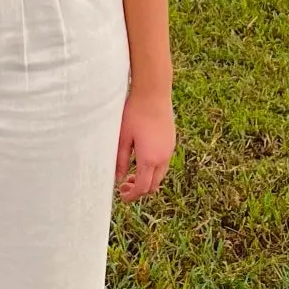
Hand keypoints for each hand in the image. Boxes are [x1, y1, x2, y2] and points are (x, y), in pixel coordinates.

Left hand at [114, 87, 175, 201]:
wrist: (153, 92)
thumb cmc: (134, 113)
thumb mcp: (122, 138)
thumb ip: (119, 160)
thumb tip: (117, 178)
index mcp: (149, 159)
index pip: (142, 187)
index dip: (132, 196)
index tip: (122, 196)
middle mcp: (163, 157)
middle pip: (154, 185)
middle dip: (140, 190)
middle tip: (125, 186)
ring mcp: (169, 149)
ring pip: (160, 174)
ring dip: (147, 179)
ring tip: (132, 173)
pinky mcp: (171, 141)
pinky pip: (164, 163)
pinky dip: (153, 169)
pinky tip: (141, 159)